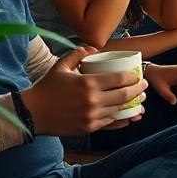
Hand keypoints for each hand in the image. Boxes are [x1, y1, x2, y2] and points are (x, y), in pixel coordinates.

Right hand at [22, 46, 147, 135]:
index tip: (138, 75)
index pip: (119, 79)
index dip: (133, 77)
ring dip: (133, 105)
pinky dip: (122, 119)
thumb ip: (78, 53)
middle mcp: (92, 101)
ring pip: (120, 110)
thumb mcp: (61, 65)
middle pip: (124, 95)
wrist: (32, 113)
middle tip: (144, 86)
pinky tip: (129, 115)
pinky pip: (111, 123)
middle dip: (139, 90)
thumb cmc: (47, 87)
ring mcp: (91, 117)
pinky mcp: (88, 129)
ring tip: (140, 100)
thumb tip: (95, 48)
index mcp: (88, 83)